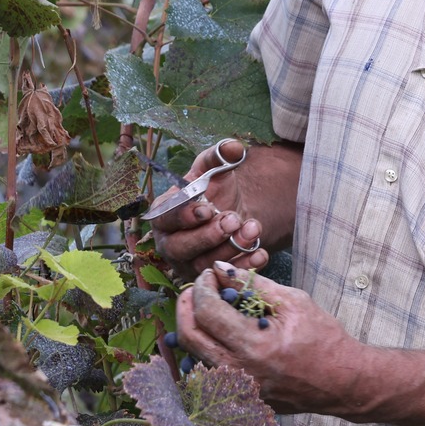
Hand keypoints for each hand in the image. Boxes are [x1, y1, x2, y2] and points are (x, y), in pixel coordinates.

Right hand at [147, 139, 269, 275]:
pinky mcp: (209, 278)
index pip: (166, 218)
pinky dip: (244, 267)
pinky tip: (260, 252)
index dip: (184, 216)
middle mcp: (170, 243)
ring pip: (204, 265)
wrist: (228, 212)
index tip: (207, 208)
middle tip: (231, 220)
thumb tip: (233, 147)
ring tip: (252, 228)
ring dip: (230, 249)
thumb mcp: (213, 170)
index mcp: (163, 215)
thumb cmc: (212, 190)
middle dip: (208, 236)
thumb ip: (219, 156)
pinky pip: (224, 278)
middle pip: (181, 247)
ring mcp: (188, 264)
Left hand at [177, 261, 364, 415]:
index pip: (207, 311)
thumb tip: (220, 268)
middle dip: (187, 304)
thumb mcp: (293, 301)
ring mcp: (236, 389)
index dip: (202, 287)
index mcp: (253, 345)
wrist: (341, 381)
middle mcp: (238, 372)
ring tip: (207, 307)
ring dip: (193, 326)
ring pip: (192, 355)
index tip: (210, 275)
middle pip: (188, 336)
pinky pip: (207, 370)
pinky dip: (205, 347)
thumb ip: (253, 284)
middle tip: (199, 288)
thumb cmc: (324, 339)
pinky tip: (217, 333)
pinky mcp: (238, 396)